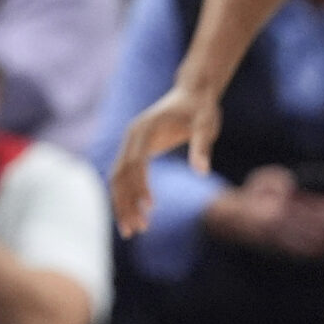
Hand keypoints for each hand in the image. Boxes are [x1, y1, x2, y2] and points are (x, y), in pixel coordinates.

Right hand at [109, 81, 224, 234]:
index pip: (135, 161)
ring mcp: (130, 144)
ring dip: (123, 205)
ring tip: (134, 230)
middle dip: (126, 203)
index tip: (151, 207)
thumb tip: (202, 172)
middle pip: (120, 174)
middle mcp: (132, 136)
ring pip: (117, 179)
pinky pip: (125, 177)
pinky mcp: (135, 150)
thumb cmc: (201, 109)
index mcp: (145, 128)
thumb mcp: (206, 125)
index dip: (140, 185)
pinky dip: (127, 197)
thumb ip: (202, 147)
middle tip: (138, 229)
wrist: (192, 93)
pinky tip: (136, 215)